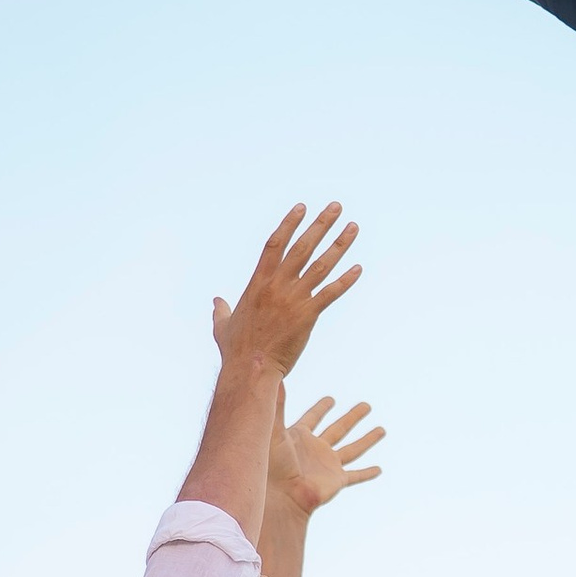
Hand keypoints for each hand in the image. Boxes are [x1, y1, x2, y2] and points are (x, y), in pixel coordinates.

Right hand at [211, 203, 361, 381]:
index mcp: (257, 282)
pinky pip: (330, 293)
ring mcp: (293, 299)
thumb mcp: (223, 326)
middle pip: (302, 247)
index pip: (275, 244)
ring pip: (320, 265)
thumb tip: (216, 301)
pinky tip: (359, 268)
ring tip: (353, 228)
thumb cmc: (235, 351)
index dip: (290, 223)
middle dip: (321, 224)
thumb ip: (221, 310)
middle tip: (336, 207)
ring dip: (339, 244)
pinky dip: (346, 280)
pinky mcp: (307, 315)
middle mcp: (276, 285)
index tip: (302, 207)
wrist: (250, 369)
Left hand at [272, 397, 384, 521]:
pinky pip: (356, 476)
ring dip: (367, 439)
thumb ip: (278, 405)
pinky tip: (378, 470)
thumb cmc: (273, 466)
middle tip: (366, 405)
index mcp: (300, 437)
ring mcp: (328, 466)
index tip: (330, 399)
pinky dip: (367, 473)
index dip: (321, 408)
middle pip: (339, 429)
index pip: (313, 418)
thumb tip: (277, 379)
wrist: (282, 496)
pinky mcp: (337, 480)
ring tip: (382, 430)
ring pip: (353, 449)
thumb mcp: (275, 431)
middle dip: (353, 417)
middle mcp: (316, 450)